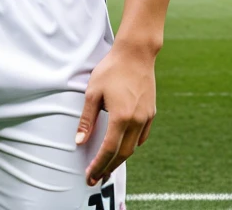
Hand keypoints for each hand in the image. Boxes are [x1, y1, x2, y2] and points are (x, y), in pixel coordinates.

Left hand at [75, 43, 155, 185]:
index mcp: (121, 117)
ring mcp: (146, 117)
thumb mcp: (93, 92)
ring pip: (133, 147)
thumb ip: (87, 119)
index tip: (89, 176)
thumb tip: (80, 141)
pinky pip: (142, 136)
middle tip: (96, 178)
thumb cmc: (111, 69)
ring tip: (107, 166)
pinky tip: (123, 147)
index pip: (108, 150)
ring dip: (120, 159)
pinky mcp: (151, 112)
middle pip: (122, 153)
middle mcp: (136, 121)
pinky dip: (131, 145)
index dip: (98, 165)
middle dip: (108, 168)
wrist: (136, 53)